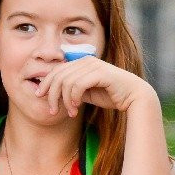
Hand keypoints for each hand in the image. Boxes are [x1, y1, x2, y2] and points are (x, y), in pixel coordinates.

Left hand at [35, 56, 155, 117]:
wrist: (134, 97)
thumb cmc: (112, 95)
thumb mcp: (87, 93)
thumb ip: (73, 90)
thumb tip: (55, 93)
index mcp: (81, 62)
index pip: (56, 70)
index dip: (46, 83)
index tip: (40, 96)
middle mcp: (86, 60)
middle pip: (58, 76)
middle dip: (52, 95)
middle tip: (53, 111)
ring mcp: (93, 65)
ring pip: (67, 82)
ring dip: (66, 100)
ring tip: (71, 113)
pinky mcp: (100, 73)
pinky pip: (78, 85)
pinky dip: (74, 98)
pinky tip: (77, 108)